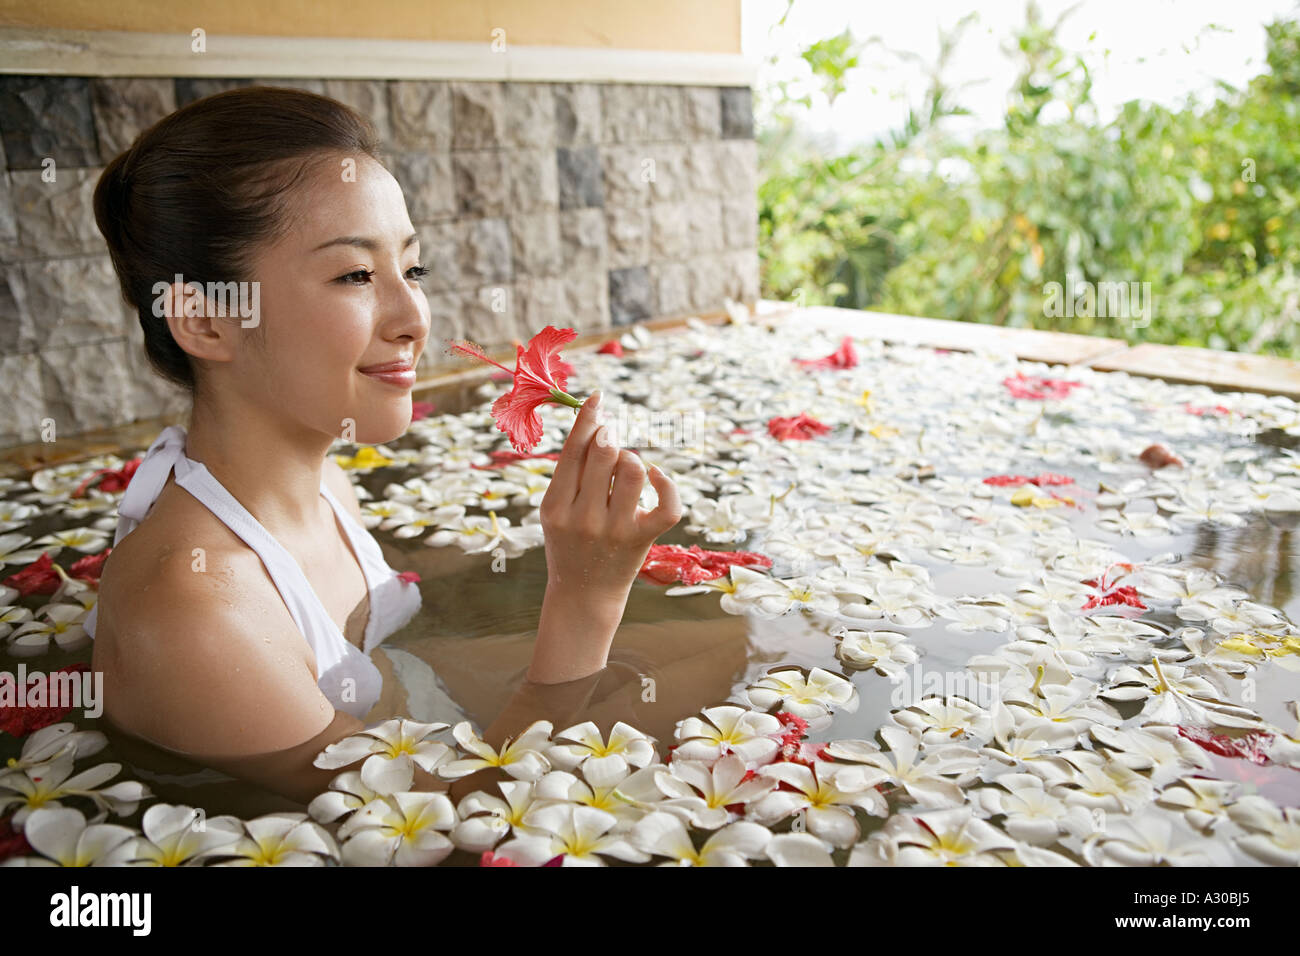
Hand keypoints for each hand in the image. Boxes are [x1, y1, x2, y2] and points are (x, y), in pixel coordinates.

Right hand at [538, 388, 682, 597]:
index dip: (588, 418)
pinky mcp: (642, 540)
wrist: (583, 595)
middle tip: (611, 437)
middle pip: (604, 452)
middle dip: (611, 435)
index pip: (573, 450)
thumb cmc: (570, 544)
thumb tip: (597, 423)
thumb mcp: (556, 511)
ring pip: (635, 469)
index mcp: (554, 506)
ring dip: (633, 458)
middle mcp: (583, 517)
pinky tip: (658, 477)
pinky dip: (668, 484)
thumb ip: (571, 473)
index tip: (598, 398)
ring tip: (626, 466)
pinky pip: (667, 505)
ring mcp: (614, 531)